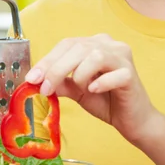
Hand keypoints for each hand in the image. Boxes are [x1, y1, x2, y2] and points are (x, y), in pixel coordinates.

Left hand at [24, 34, 162, 144]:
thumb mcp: (77, 90)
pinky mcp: (131, 74)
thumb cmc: (106, 101)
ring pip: (95, 55)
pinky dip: (101, 82)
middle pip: (78, 47)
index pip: (67, 44)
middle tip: (45, 88)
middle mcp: (110, 45)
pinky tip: (94, 90)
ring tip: (79, 90)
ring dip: (80, 74)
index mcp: (95, 44)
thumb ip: (60, 82)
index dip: (47, 60)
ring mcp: (123, 58)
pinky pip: (114, 74)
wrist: (132, 121)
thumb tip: (36, 80)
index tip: (31, 78)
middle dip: (57, 68)